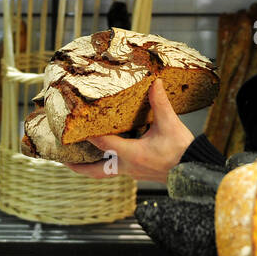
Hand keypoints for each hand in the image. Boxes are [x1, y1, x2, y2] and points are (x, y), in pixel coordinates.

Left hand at [62, 79, 195, 182]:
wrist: (194, 171)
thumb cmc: (181, 150)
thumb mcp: (170, 124)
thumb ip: (159, 103)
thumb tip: (154, 82)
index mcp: (131, 154)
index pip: (102, 144)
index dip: (87, 134)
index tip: (73, 127)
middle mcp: (127, 166)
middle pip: (94, 171)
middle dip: (77, 167)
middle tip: (62, 161)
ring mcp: (131, 172)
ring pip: (103, 173)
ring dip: (89, 167)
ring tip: (75, 161)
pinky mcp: (138, 172)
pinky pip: (114, 170)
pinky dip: (104, 164)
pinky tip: (103, 156)